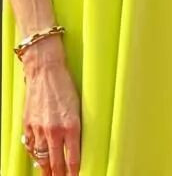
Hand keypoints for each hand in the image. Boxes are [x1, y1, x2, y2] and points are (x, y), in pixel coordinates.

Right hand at [21, 41, 80, 174]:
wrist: (45, 70)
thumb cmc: (65, 84)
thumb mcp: (78, 107)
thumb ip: (75, 128)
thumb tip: (74, 146)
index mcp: (71, 126)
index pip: (73, 159)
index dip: (74, 173)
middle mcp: (54, 131)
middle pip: (56, 164)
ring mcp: (39, 129)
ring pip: (42, 159)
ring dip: (46, 170)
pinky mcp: (28, 125)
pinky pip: (30, 147)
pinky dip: (34, 155)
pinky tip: (38, 159)